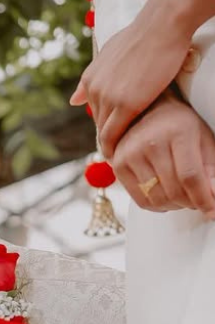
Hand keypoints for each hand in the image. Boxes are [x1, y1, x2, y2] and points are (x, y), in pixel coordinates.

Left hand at [71, 0, 211, 157]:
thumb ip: (91, 78)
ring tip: (119, 156)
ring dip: (111, 144)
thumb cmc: (143, 36)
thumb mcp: (109, 54)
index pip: (93, 111)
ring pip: (105, 130)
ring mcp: (109, 98)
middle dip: (106, 137)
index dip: (103, 126)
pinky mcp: (126, 105)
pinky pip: (114, 135)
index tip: (109, 138)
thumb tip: (72, 101)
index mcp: (89, 80)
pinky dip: (114, 148)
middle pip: (98, 123)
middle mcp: (94, 90)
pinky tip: (119, 156)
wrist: (163, 25)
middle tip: (116, 151)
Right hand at [112, 93, 214, 217]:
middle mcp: (152, 143)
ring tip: (182, 198)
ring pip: (157, 199)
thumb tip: (214, 196)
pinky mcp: (119, 167)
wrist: (146, 112)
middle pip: (173, 191)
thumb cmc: (177, 125)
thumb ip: (211, 168)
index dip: (203, 198)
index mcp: (178, 132)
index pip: (191, 176)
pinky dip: (157, 206)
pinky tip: (166, 199)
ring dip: (174, 205)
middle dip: (190, 203)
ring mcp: (132, 155)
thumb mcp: (201, 139)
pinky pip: (141, 200)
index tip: (212, 211)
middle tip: (197, 201)